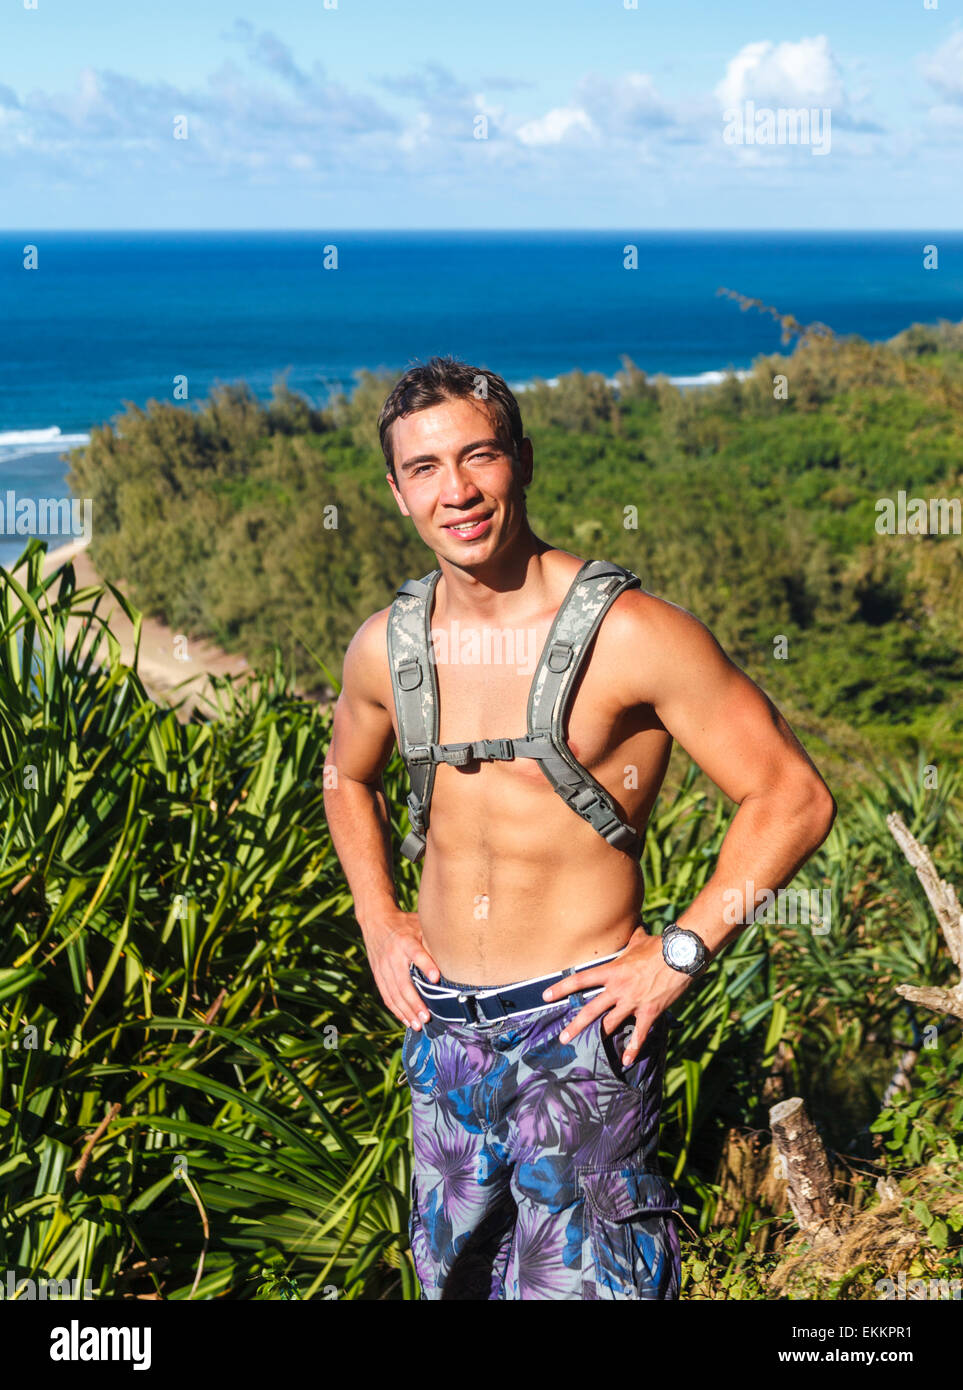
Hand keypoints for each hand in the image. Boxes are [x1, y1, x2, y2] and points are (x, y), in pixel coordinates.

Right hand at [363, 909, 440, 1030]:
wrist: (375, 920)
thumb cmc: (404, 923)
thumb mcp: (419, 923)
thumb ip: (432, 937)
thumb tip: (456, 947)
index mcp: (405, 941)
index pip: (416, 953)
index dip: (426, 964)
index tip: (436, 977)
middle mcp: (393, 956)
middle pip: (403, 982)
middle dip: (415, 1002)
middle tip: (427, 1017)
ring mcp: (383, 967)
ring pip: (394, 993)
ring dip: (406, 1011)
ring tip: (418, 1024)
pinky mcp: (378, 975)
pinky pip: (386, 995)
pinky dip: (396, 1010)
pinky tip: (406, 1020)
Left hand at [541, 927, 694, 1065]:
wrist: (680, 956)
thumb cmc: (659, 946)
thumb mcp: (639, 940)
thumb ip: (631, 938)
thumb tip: (634, 926)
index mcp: (612, 971)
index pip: (580, 980)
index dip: (561, 988)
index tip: (546, 996)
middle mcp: (618, 989)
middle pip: (591, 1010)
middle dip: (575, 1026)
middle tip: (563, 1038)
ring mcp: (632, 1002)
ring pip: (610, 1024)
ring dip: (601, 1037)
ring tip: (593, 1049)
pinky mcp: (649, 1012)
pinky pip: (639, 1034)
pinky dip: (633, 1048)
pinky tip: (627, 1060)